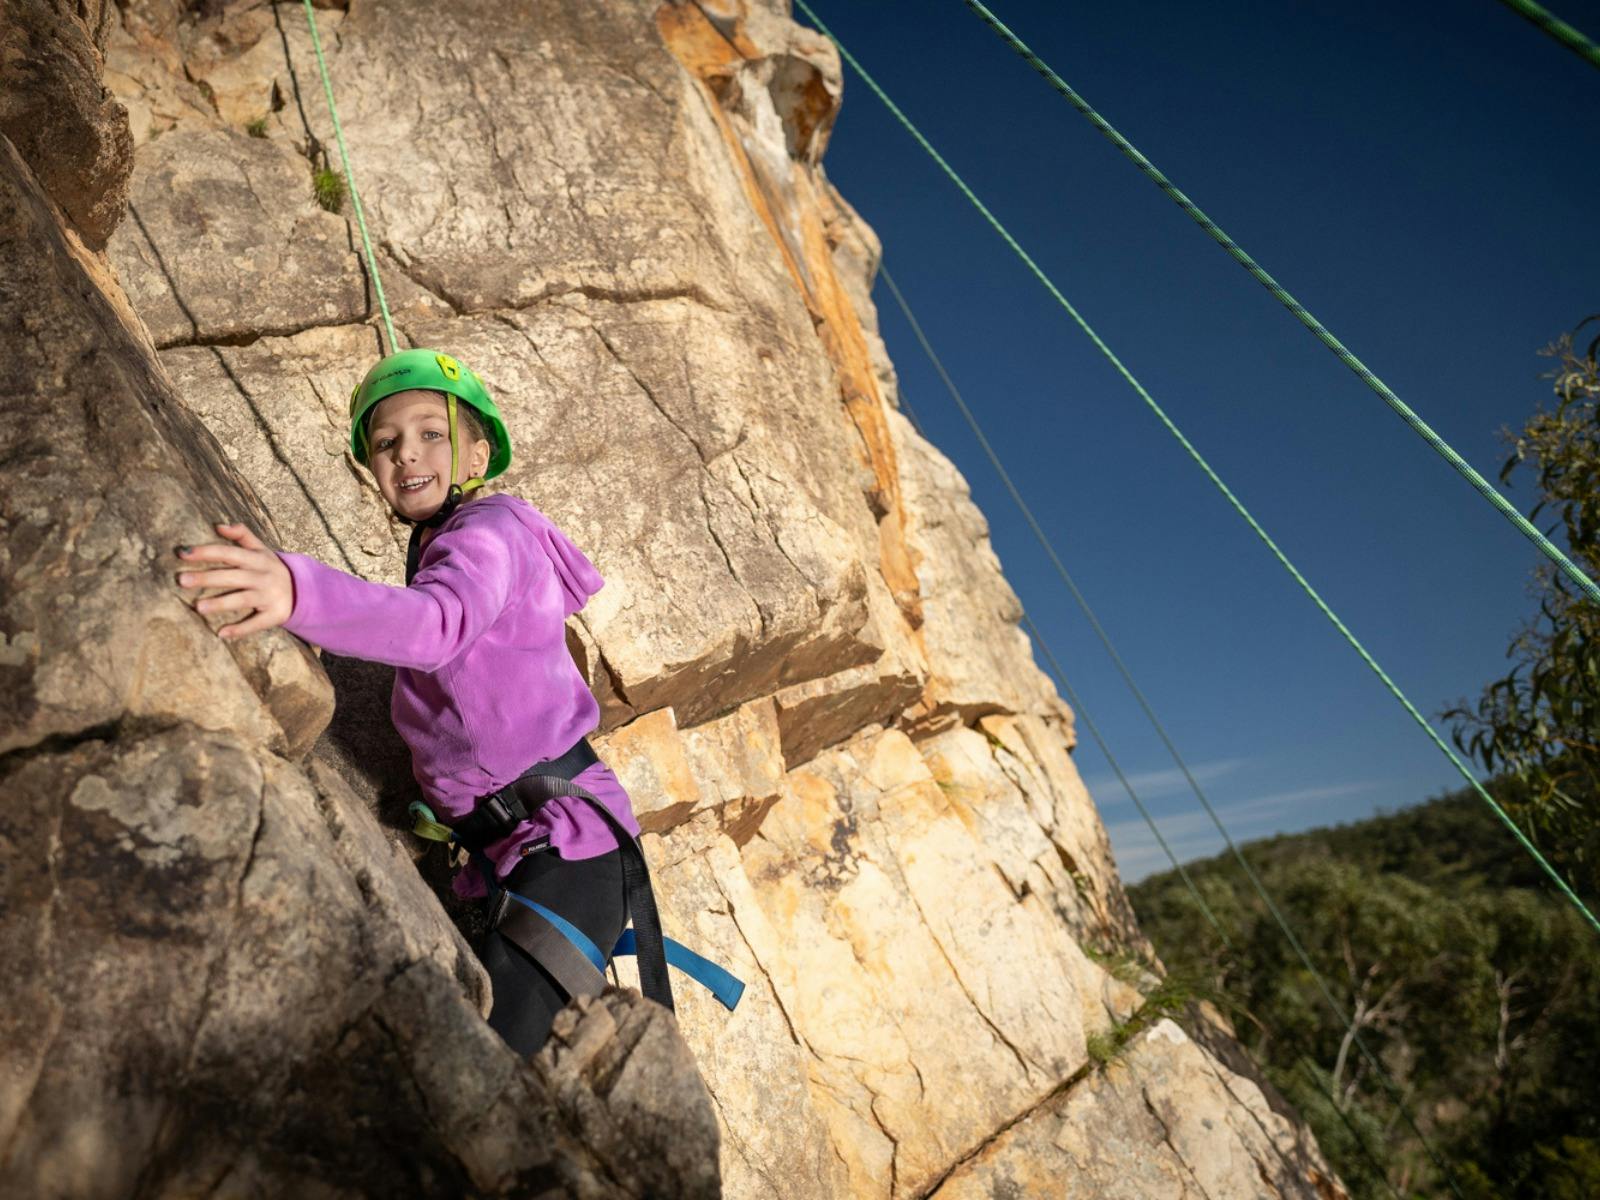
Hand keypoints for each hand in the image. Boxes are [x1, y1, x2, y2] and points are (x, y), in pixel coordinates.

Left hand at [175, 523, 293, 639]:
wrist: (303, 590)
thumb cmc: (271, 568)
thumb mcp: (262, 549)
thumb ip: (242, 535)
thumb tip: (219, 526)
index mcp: (257, 559)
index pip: (229, 553)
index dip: (207, 552)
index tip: (183, 553)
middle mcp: (263, 577)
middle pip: (233, 576)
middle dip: (208, 578)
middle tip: (182, 580)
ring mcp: (270, 596)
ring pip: (243, 599)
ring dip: (222, 603)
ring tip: (199, 607)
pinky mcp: (275, 615)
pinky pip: (257, 623)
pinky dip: (241, 629)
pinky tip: (222, 633)